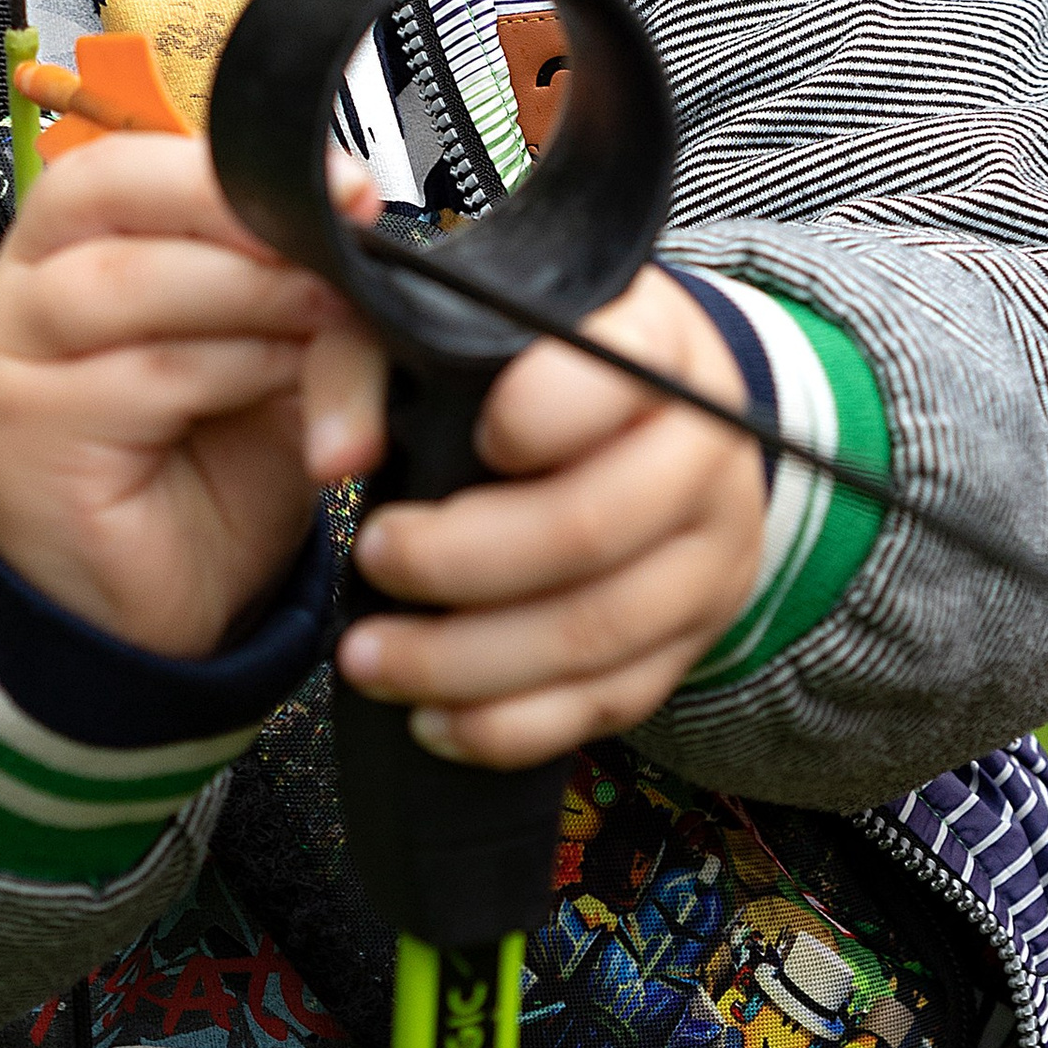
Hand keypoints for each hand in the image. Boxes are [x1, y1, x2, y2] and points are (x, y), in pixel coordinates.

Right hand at [0, 133, 355, 658]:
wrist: (136, 624)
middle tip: (341, 265)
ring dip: (254, 300)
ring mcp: (9, 361)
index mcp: (65, 247)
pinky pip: (144, 377)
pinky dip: (234, 373)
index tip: (344, 190)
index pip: (127, 164)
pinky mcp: (30, 438)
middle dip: (248, 224)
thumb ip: (292, 303)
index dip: (234, 168)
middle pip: (117, 200)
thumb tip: (360, 248)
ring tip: (329, 330)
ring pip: (132, 284)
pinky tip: (284, 398)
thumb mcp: (263, 368)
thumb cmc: (192, 478)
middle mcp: (19, 290)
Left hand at [300, 250, 766, 769]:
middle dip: (456, 563)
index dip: (529, 417)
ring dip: (463, 663)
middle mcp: (702, 450)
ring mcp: (712, 552)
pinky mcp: (697, 635)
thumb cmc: (528, 360)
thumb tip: (334, 460)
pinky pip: (610, 704)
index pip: (603, 382)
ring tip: (368, 658)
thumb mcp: (451, 321)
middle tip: (371, 557)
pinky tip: (433, 720)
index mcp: (651, 345)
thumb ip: (370, 365)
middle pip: (586, 529)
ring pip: (593, 634)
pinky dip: (511, 726)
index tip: (467, 437)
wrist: (652, 408)